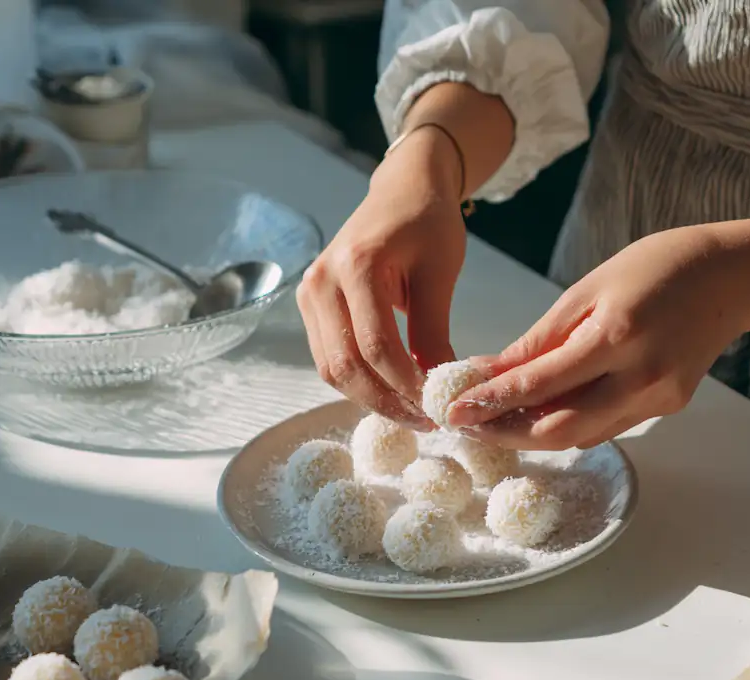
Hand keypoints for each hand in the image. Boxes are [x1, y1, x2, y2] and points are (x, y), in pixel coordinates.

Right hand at [296, 127, 465, 427]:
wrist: (403, 190)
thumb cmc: (428, 224)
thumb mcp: (440, 275)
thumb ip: (434, 332)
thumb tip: (436, 388)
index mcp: (357, 266)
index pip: (375, 346)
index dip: (406, 385)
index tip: (437, 406)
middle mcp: (321, 281)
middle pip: (345, 365)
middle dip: (385, 401)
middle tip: (424, 419)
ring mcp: (309, 293)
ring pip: (331, 368)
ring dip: (369, 398)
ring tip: (409, 410)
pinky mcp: (310, 304)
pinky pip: (329, 356)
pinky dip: (358, 380)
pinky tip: (389, 389)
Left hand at [448, 227, 749, 448]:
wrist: (728, 277)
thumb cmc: (652, 269)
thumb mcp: (584, 292)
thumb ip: (536, 341)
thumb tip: (487, 372)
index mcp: (616, 338)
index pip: (539, 385)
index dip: (490, 403)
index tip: (452, 412)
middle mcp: (640, 379)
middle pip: (559, 430)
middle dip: (504, 435)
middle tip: (467, 427)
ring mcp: (658, 399)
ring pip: (580, 436)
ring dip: (531, 434)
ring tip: (492, 422)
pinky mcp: (665, 408)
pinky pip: (604, 427)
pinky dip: (566, 424)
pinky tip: (538, 414)